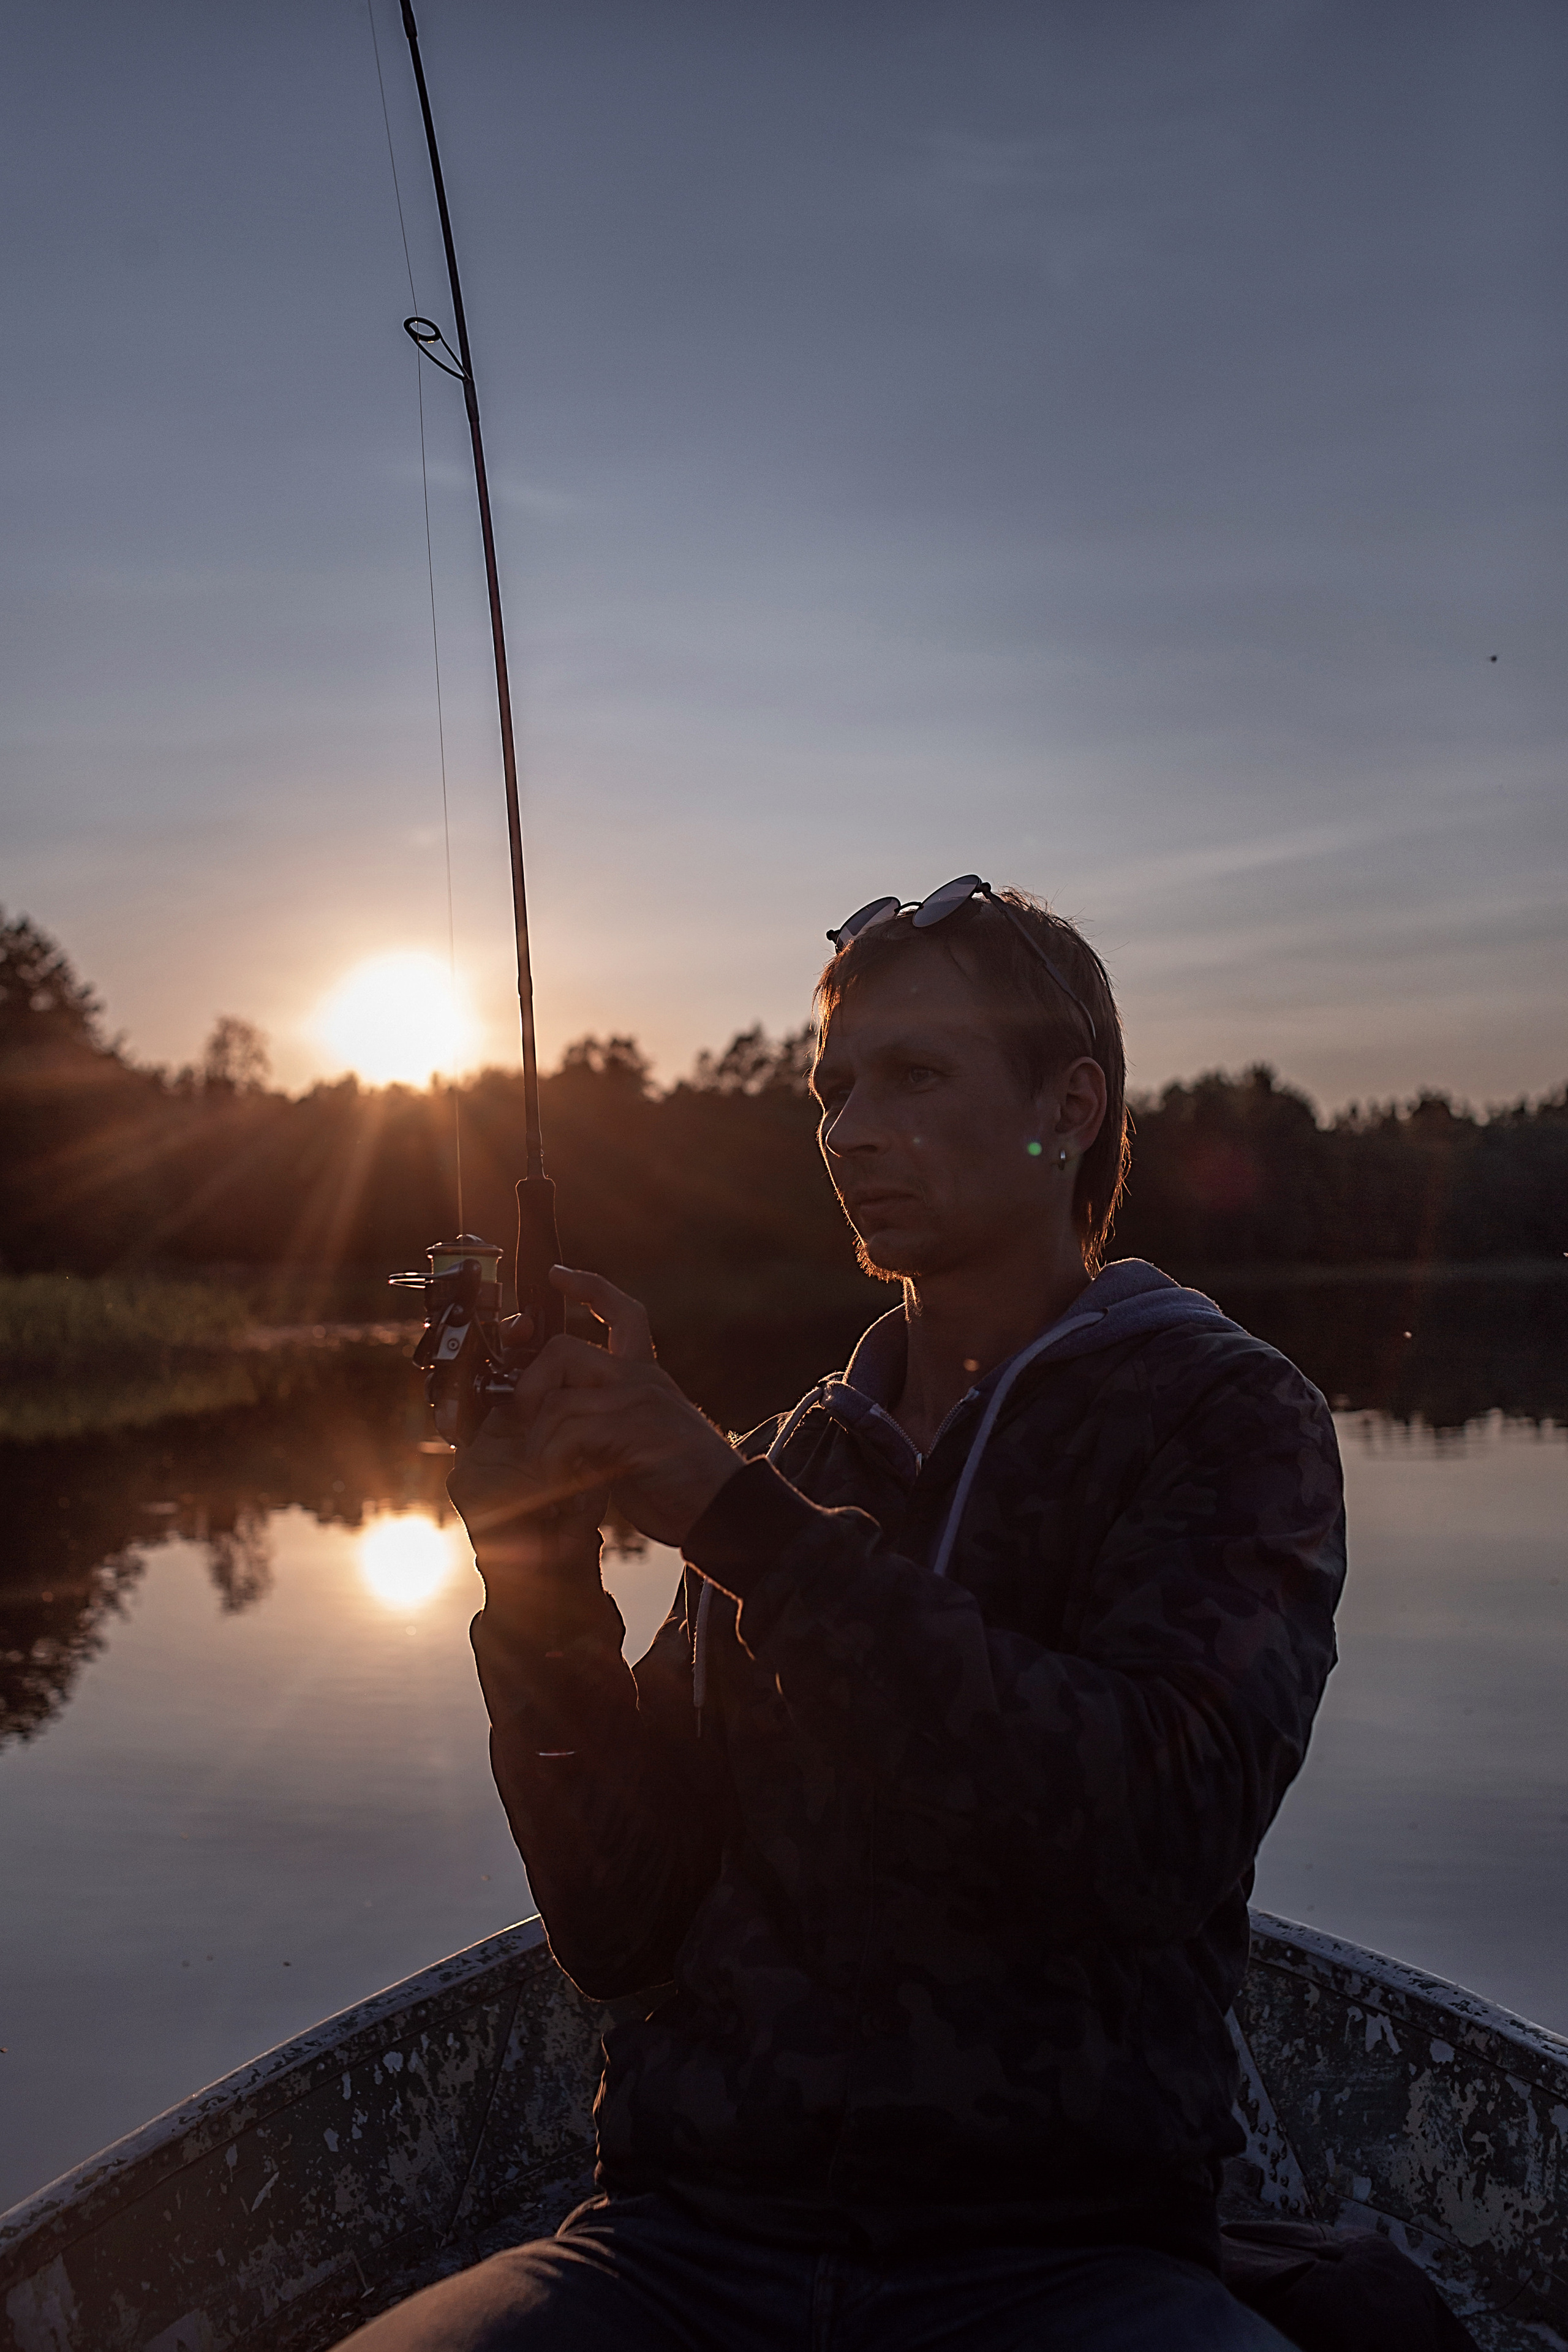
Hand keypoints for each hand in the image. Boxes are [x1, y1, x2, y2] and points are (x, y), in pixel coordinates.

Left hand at [508, 1268, 740, 1546]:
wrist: (725, 1510)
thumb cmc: (680, 1485)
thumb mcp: (639, 1440)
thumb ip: (606, 1421)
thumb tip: (558, 1421)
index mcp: (646, 1375)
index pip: (624, 1311)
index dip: (588, 1287)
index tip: (558, 1275)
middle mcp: (643, 1378)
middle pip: (564, 1349)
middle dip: (530, 1384)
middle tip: (525, 1422)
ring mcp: (639, 1401)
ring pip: (558, 1400)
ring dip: (540, 1445)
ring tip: (550, 1475)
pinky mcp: (635, 1430)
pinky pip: (569, 1434)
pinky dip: (555, 1464)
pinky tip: (568, 1489)